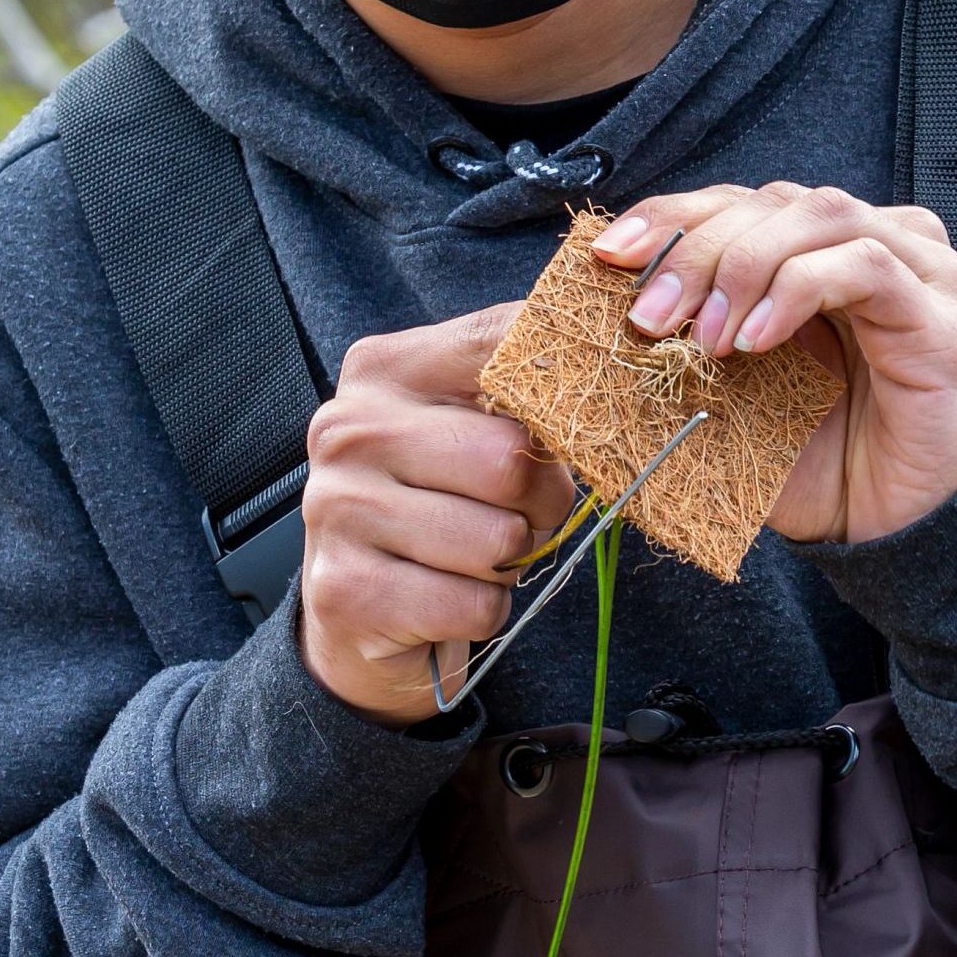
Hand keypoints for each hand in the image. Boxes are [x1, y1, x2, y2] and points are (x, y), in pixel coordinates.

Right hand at [298, 301, 576, 725]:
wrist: (356, 608)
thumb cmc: (436, 501)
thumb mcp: (468, 424)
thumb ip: (523, 382)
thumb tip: (617, 346)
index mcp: (384, 369)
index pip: (505, 345)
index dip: (569, 386)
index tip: (589, 414)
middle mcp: (348, 428)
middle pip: (510, 459)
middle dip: (541, 502)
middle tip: (517, 515)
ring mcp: (338, 509)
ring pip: (498, 541)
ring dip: (508, 563)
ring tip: (470, 556)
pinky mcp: (346, 591)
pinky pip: (476, 605)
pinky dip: (483, 611)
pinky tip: (445, 599)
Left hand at [588, 184, 956, 545]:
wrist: (885, 527)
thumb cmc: (812, 453)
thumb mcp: (730, 386)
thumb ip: (689, 332)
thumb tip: (610, 304)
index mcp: (815, 248)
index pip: (737, 201)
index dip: (669, 217)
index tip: (609, 255)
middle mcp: (870, 241)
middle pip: (771, 201)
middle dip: (696, 250)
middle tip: (652, 318)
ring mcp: (914, 269)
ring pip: (818, 214)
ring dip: (745, 268)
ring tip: (708, 339)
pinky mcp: (936, 314)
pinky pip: (864, 265)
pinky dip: (796, 290)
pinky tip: (758, 341)